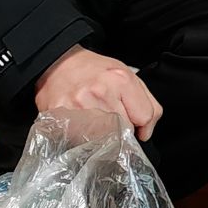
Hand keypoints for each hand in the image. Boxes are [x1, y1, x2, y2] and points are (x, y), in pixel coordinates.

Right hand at [34, 46, 162, 140]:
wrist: (58, 65)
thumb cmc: (95, 71)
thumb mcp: (129, 76)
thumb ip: (148, 104)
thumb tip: (146, 132)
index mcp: (120, 79)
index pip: (144, 117)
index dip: (140, 121)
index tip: (131, 116)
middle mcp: (100, 92)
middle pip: (125, 130)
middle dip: (121, 127)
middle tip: (109, 113)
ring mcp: (79, 107)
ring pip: (105, 139)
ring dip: (103, 134)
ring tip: (94, 116)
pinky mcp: (62, 119)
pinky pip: (83, 141)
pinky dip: (85, 136)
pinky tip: (82, 121)